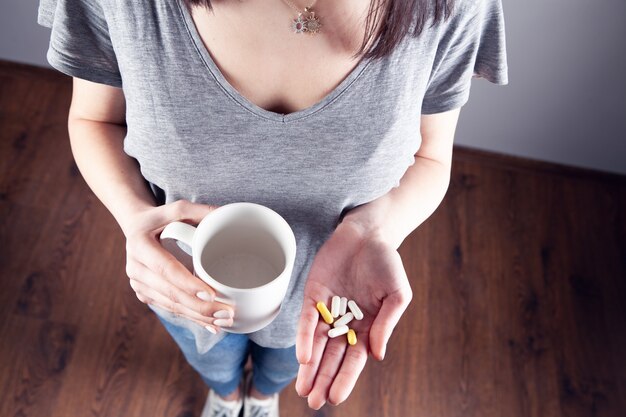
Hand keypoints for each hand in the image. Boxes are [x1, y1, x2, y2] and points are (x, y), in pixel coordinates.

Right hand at [122, 200, 234, 332]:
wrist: (137, 229)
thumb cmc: (161, 217)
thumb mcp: (177, 208)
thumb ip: (201, 211)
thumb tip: (227, 215)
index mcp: (140, 245)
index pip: (166, 269)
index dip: (188, 284)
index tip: (211, 294)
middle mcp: (135, 268)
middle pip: (170, 293)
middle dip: (199, 307)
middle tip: (226, 312)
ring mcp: (138, 284)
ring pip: (170, 306)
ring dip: (198, 316)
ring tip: (224, 321)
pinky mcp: (145, 294)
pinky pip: (169, 309)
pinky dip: (191, 318)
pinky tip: (210, 325)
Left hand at [295, 220, 412, 408]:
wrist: (368, 234)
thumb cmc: (387, 263)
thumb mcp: (397, 294)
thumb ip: (387, 324)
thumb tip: (377, 356)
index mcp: (367, 327)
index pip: (354, 359)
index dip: (345, 379)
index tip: (335, 397)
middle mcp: (345, 323)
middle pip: (332, 357)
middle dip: (322, 380)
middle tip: (313, 402)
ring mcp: (327, 310)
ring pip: (316, 344)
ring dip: (310, 367)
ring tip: (303, 390)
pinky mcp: (313, 295)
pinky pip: (307, 320)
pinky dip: (304, 338)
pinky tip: (302, 356)